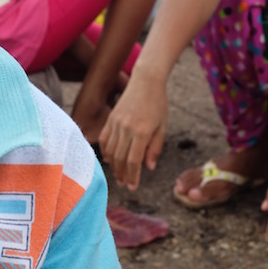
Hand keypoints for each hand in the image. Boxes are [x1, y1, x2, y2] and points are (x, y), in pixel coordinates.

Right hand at [97, 75, 167, 189]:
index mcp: (142, 132)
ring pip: (111, 151)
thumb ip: (155, 148)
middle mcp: (127, 128)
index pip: (134, 160)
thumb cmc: (158, 104)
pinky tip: (109, 160)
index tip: (133, 187)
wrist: (146, 82)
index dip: (133, 176)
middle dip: (122, 174)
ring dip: (114, 166)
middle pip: (120, 158)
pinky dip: (106, 151)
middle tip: (125, 184)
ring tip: (118, 175)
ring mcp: (116, 123)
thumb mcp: (162, 127)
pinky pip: (105, 139)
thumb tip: (149, 167)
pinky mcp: (111, 119)